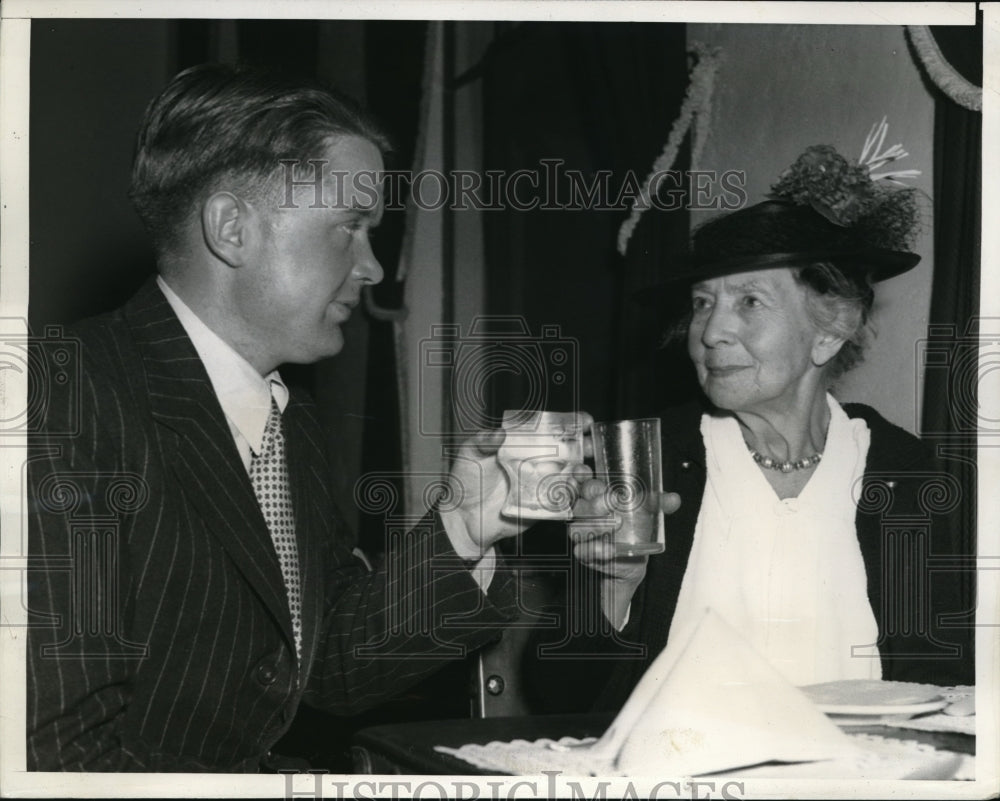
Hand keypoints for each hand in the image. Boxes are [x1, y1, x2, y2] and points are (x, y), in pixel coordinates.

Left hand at [446, 429, 593, 551]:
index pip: (550, 429)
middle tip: (593, 446)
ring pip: (572, 477)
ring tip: (584, 474)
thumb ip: (482, 442)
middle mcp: (536, 463)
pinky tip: (578, 496)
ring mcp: (542, 485)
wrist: (464, 520)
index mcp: (522, 445)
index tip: (585, 421)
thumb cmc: (465, 483)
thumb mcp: (470, 455)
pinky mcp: (544, 507)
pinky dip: (576, 499)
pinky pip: (565, 502)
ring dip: (584, 474)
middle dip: (586, 447)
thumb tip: (498, 432)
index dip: (570, 423)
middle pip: (569, 451)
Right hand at [569, 481, 680, 627]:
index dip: (577, 473)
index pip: (579, 480)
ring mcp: (583, 532)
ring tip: (617, 523)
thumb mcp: (646, 511)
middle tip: (611, 501)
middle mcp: (584, 512)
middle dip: (593, 501)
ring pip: (578, 526)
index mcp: (594, 495)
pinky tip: (609, 549)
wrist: (631, 560)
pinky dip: (596, 549)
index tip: (584, 471)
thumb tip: (674, 499)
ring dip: (597, 524)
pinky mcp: (586, 553)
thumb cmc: (633, 527)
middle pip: (579, 503)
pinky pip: (583, 550)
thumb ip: (658, 503)